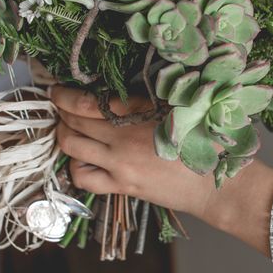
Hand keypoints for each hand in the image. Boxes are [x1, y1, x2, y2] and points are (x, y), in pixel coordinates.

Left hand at [52, 87, 272, 272]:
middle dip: (61, 112)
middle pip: (75, 122)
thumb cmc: (205, 139)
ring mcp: (120, 165)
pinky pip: (84, 178)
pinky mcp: (122, 186)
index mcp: (139, 112)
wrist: (217, 182)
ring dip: (64, 135)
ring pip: (73, 147)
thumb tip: (117, 86)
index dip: (65, 96)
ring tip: (66, 129)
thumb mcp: (180, 106)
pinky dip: (75, 166)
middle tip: (59, 106)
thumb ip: (147, 97)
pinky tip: (82, 158)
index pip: (88, 101)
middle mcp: (123, 138)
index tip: (56, 90)